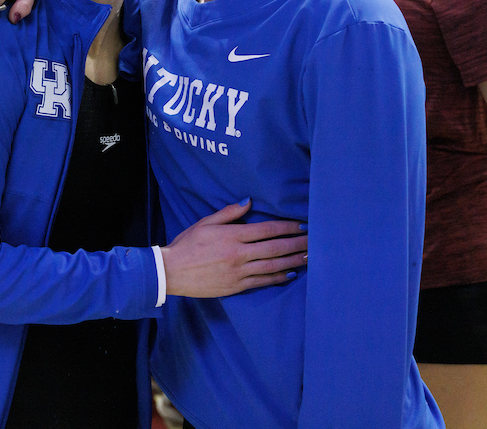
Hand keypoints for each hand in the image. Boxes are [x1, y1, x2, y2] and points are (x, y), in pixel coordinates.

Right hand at [160, 199, 307, 298]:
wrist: (172, 271)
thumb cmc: (187, 244)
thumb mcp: (205, 223)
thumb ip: (229, 213)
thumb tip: (249, 201)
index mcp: (233, 236)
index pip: (267, 230)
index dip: (287, 227)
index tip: (302, 225)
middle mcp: (239, 254)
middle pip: (275, 248)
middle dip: (297, 243)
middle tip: (315, 241)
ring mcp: (239, 272)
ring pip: (273, 266)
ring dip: (293, 261)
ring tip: (309, 257)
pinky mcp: (237, 286)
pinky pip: (262, 282)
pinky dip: (277, 278)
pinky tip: (289, 274)